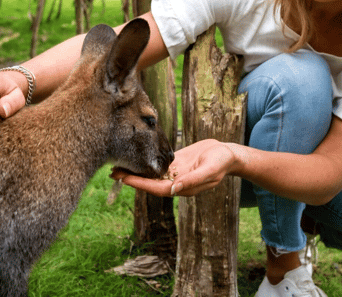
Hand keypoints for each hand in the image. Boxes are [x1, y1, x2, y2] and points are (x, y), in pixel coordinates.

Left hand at [110, 139, 239, 196]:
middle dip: (132, 178)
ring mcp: (175, 173)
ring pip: (150, 174)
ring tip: (117, 166)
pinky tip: (133, 157)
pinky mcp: (176, 163)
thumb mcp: (210, 170)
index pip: (156, 188)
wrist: (228, 154)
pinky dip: (144, 162)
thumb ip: (193, 180)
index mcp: (183, 187)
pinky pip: (157, 164)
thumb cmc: (221, 162)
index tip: (124, 178)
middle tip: (112, 172)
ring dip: (135, 170)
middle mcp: (176, 182)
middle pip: (149, 182)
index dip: (140, 184)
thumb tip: (175, 189)